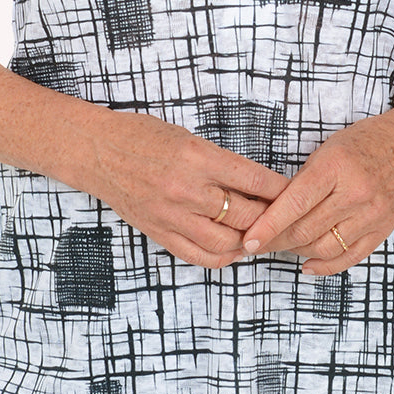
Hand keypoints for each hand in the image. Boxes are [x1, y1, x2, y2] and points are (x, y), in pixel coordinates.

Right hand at [90, 110, 290, 269]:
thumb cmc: (142, 136)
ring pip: (226, 242)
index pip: (253, 179)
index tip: (296, 192)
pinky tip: (233, 250)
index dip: (281, 190)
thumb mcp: (188, 138)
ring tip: (261, 235)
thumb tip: (255, 184)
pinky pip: (199, 256)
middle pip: (244, 214)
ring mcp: (172, 214)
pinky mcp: (159, 232)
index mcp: (197, 157)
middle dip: (271, 217)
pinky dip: (222, 257)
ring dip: (249, 241)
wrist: (97, 151)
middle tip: (285, 217)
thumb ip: (220, 162)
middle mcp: (187, 189)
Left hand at [239, 111, 393, 274]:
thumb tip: (274, 211)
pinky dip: (324, 266)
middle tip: (256, 244)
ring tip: (281, 247)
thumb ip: (305, 180)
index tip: (248, 239)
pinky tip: (307, 265)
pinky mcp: (382, 229)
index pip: (294, 203)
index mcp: (336, 167)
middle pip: (306, 230)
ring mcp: (371, 214)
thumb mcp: (330, 148)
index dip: (268, 225)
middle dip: (275, 241)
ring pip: (324, 248)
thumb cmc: (367, 141)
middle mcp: (355, 193)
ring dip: (297, 252)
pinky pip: (349, 257)